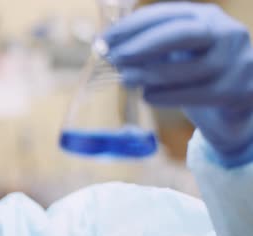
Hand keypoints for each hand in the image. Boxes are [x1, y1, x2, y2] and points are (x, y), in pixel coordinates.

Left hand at [103, 3, 252, 167]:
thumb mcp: (172, 57)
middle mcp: (226, 33)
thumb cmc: (193, 79)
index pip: (166, 15)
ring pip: (194, 66)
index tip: (103, 41)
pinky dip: (169, 95)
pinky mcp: (239, 91)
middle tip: (115, 57)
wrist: (230, 112)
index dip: (132, 27)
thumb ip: (146, 51)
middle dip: (144, 44)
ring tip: (126, 80)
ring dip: (153, 74)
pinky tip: (148, 97)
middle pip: (184, 33)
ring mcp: (238, 61)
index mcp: (206, 17)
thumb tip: (106, 50)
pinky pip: (201, 93)